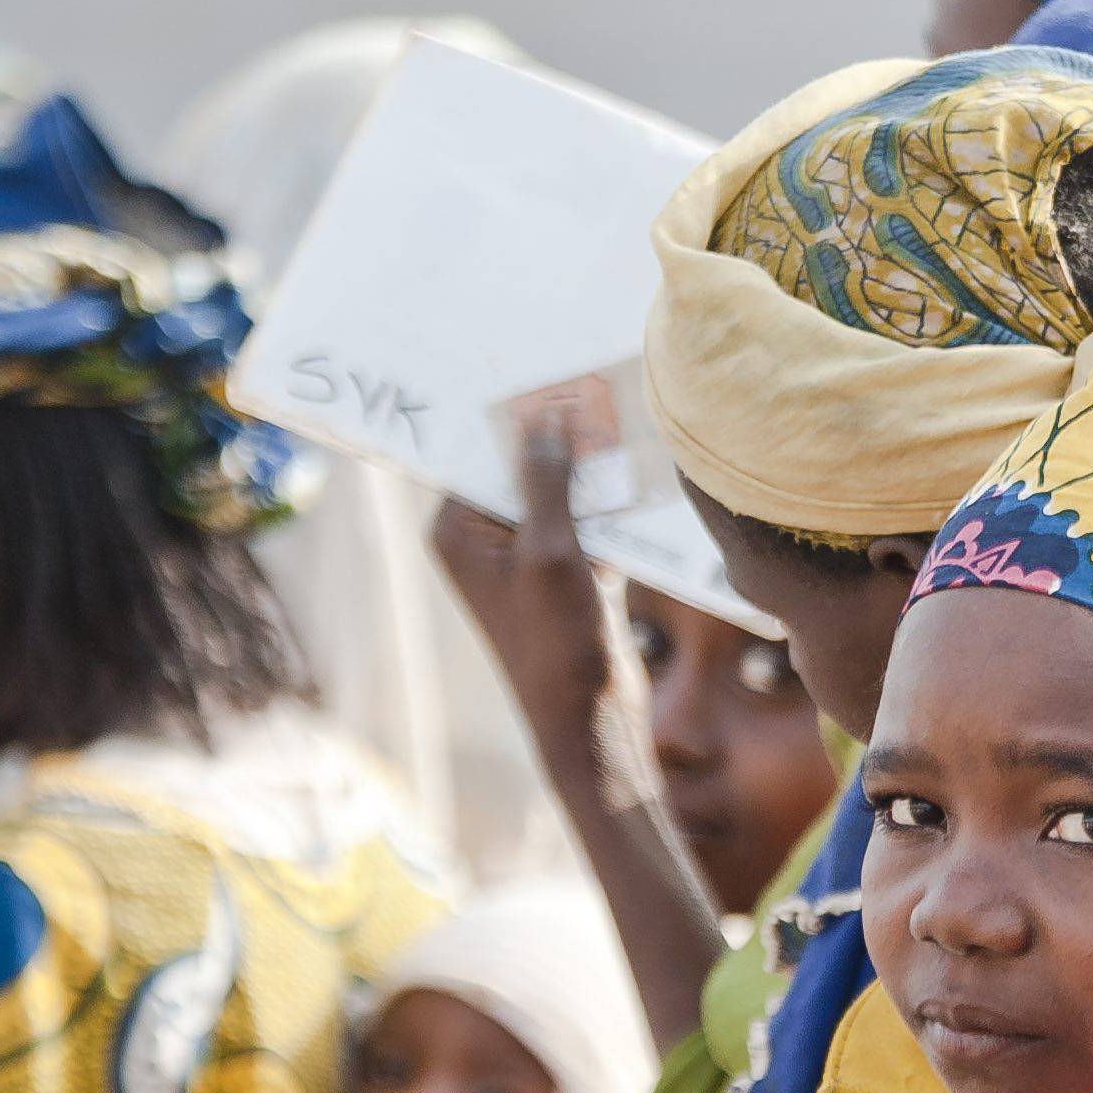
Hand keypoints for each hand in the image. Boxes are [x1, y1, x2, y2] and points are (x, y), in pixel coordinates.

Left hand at [430, 413, 633, 747]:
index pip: (481, 450)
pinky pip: (584, 515)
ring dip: (591, 465)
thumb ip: (546, 480)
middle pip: (521, 464)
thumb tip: (545, 415)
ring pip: (559, 488)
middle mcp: (482, 537)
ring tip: (622, 422)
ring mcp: (524, 553)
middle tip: (597, 387)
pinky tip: (636, 471)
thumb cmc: (558, 643)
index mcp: (457, 529)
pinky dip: (608, 499)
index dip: (518, 415)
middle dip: (560, 434)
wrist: (591, 720)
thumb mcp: (550, 551)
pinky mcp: (562, 569)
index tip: (552, 372)